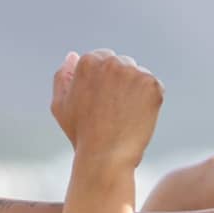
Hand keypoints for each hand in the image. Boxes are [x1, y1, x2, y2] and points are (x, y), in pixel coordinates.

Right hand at [49, 49, 162, 167]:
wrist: (105, 156)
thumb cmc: (81, 134)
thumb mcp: (60, 105)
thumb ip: (63, 77)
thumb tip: (73, 56)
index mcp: (87, 62)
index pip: (102, 58)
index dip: (104, 80)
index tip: (103, 99)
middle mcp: (110, 62)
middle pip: (122, 63)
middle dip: (120, 81)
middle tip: (114, 109)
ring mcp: (133, 72)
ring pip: (138, 74)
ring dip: (135, 89)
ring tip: (125, 114)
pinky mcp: (151, 84)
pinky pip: (153, 86)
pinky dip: (149, 99)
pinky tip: (137, 116)